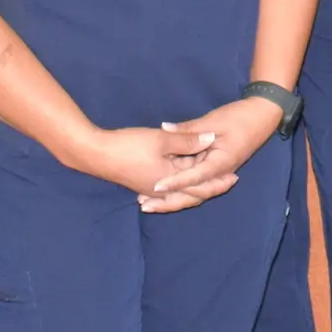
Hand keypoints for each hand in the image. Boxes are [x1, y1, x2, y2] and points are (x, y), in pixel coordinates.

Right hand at [70, 124, 227, 212]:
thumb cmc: (130, 146)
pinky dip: (180, 187)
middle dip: (211, 187)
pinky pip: (168, 190)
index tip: (236, 175)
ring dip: (195, 187)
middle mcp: (162, 191)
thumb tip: (209, 138)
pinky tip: (182, 180)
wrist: (96, 154)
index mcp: (170, 182)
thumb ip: (188, 140)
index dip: (219, 180)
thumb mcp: (162, 139)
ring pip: (180, 192)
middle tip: (230, 181)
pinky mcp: (142, 183)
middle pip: (193, 193)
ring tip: (210, 181)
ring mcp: (151, 188)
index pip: (201, 184)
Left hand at [152, 99, 281, 207]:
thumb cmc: (240, 117)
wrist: (263, 116)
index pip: (194, 177)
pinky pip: (196, 180)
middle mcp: (219, 173)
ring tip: (147, 201)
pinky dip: (179, 184)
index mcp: (221, 163)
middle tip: (144, 205)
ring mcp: (217, 171)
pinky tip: (162, 186)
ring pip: (193, 189)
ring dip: (172, 196)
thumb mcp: (213, 121)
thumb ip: (188, 129)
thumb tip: (163, 129)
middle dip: (169, 200)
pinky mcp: (214, 166)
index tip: (155, 187)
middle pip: (193, 192)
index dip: (175, 183)